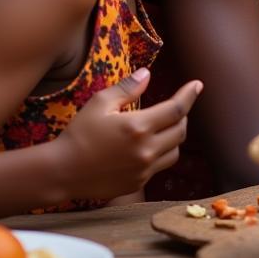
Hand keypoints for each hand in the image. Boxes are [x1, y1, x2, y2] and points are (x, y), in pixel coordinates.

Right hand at [53, 69, 200, 200]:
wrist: (60, 173)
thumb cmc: (78, 134)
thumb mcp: (100, 103)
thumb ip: (127, 88)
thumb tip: (147, 74)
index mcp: (138, 127)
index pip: (177, 109)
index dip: (190, 95)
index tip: (197, 85)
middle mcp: (146, 150)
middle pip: (181, 130)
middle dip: (183, 115)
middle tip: (176, 106)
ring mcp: (143, 170)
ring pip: (175, 151)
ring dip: (176, 136)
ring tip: (166, 126)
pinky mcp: (137, 183)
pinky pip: (160, 166)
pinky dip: (162, 153)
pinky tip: (150, 145)